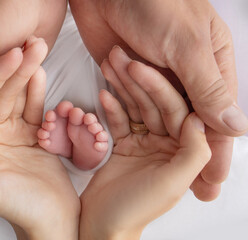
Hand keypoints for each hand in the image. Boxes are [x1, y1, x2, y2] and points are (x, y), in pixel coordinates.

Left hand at [0, 40, 79, 239]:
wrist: (53, 217)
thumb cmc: (19, 207)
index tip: (10, 53)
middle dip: (15, 68)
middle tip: (30, 44)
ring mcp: (9, 131)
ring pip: (17, 96)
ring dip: (28, 72)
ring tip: (38, 48)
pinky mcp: (30, 131)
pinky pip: (33, 106)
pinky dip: (38, 90)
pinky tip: (41, 70)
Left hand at [69, 0, 247, 200]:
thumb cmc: (152, 4)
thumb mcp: (185, 47)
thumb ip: (207, 88)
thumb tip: (236, 128)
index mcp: (212, 66)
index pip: (218, 120)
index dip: (218, 156)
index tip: (212, 185)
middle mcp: (186, 75)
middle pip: (193, 126)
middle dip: (192, 159)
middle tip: (191, 192)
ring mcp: (156, 78)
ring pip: (161, 118)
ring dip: (160, 142)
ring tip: (156, 172)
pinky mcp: (129, 77)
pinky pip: (133, 105)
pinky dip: (134, 120)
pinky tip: (130, 141)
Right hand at [79, 49, 210, 239]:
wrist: (103, 224)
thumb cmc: (137, 208)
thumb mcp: (171, 183)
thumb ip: (194, 151)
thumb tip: (200, 116)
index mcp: (184, 151)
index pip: (177, 110)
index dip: (158, 87)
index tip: (139, 66)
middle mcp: (167, 143)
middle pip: (154, 104)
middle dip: (137, 81)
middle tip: (120, 58)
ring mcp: (145, 142)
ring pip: (136, 108)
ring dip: (123, 88)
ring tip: (108, 66)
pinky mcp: (125, 144)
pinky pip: (120, 120)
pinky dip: (112, 107)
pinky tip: (103, 93)